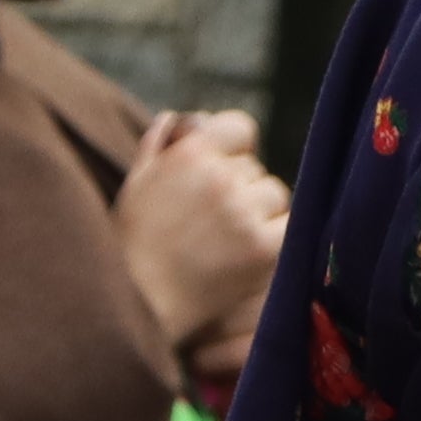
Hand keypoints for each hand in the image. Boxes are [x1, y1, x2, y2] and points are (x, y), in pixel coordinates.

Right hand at [121, 110, 290, 362]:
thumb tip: (185, 119)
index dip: (234, 148)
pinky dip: (274, 236)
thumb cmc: (133, 240)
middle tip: (212, 218)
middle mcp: (222, 177)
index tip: (223, 169)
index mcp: (191, 153)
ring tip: (225, 238)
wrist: (140, 301)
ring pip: (276, 195)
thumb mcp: (137, 179)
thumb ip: (161, 142)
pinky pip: (288, 225)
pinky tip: (245, 252)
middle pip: (256, 168)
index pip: (241, 127)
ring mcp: (246, 212)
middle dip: (240, 186)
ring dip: (260, 212)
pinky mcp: (265, 246)